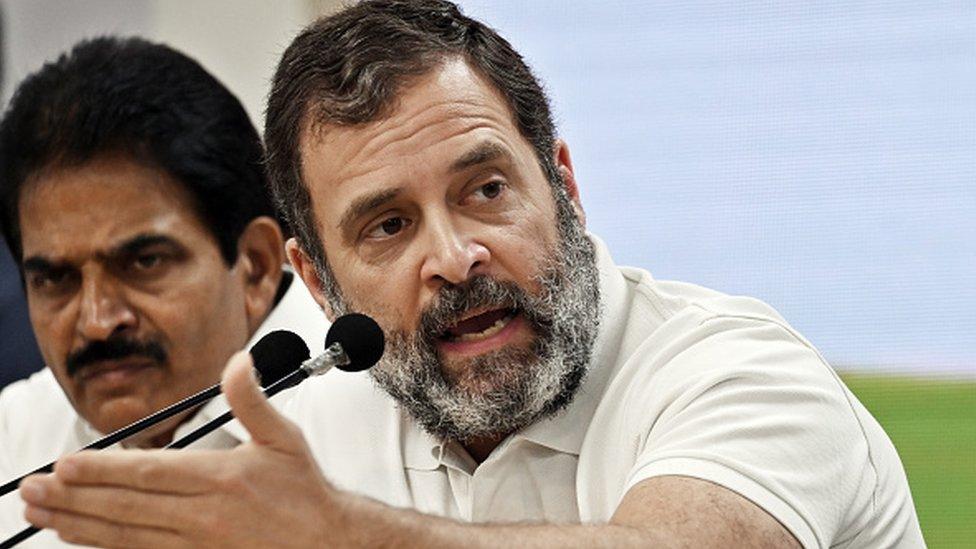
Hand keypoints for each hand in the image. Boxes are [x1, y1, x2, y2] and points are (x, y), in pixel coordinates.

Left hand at [19, 351, 344, 547]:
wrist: (328, 545)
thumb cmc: (304, 494)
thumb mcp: (284, 438)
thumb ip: (252, 399)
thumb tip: (238, 359)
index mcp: (221, 479)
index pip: (149, 473)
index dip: (102, 471)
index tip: (65, 465)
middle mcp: (203, 516)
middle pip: (125, 508)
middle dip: (74, 498)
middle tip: (32, 490)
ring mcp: (197, 546)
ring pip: (124, 536)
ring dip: (78, 525)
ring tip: (42, 514)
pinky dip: (106, 548)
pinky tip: (82, 538)